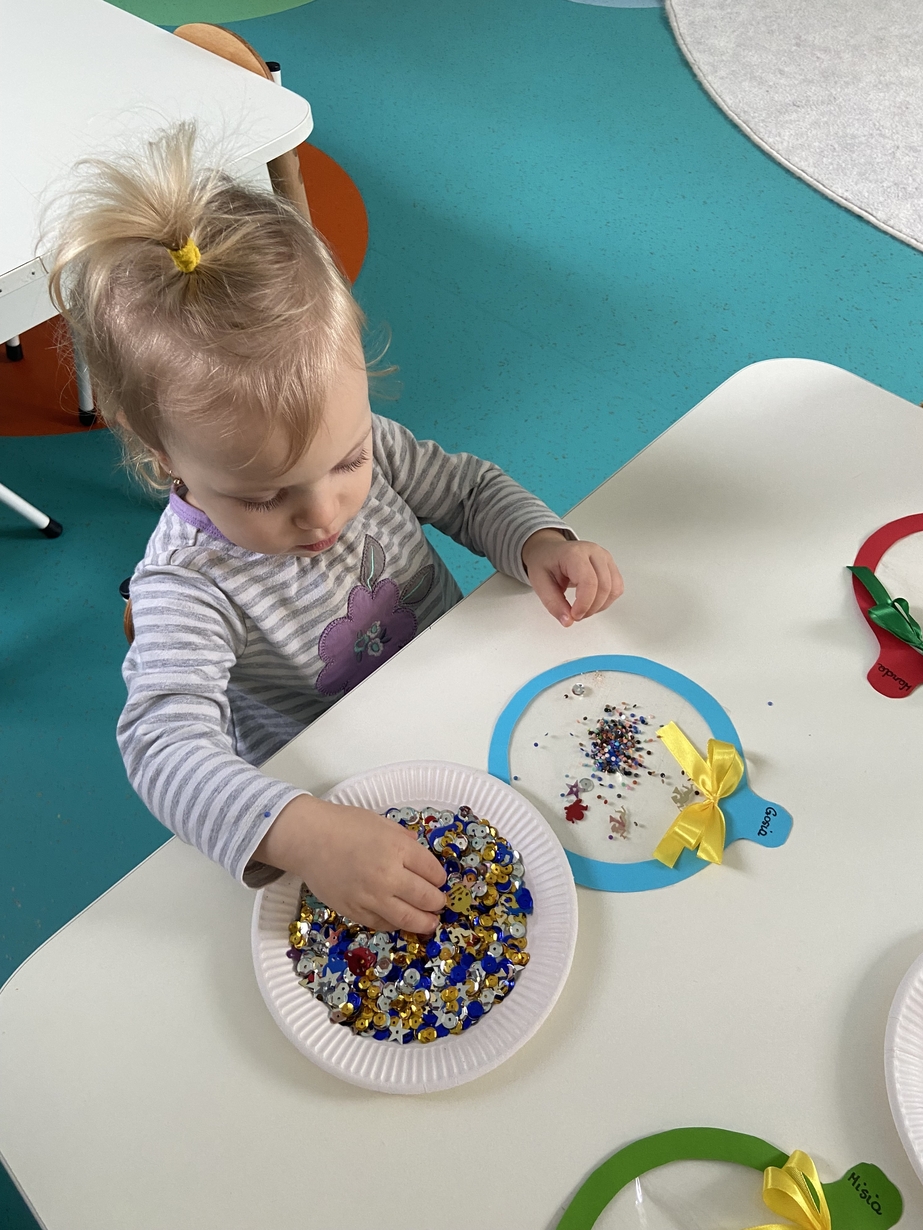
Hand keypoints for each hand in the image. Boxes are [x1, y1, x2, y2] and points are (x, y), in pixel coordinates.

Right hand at [253, 795, 445, 932]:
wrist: (308, 839)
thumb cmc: (345, 825)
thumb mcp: (382, 823)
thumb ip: (404, 840)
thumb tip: (420, 854)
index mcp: (399, 849)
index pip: (433, 872)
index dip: (440, 878)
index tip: (439, 880)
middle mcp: (389, 876)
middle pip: (426, 898)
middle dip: (437, 902)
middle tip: (439, 902)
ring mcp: (371, 897)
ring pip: (408, 919)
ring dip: (425, 922)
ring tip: (431, 922)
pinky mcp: (354, 911)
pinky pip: (382, 924)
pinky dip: (396, 924)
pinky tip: (400, 921)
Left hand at [521, 528, 622, 626]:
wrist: (549, 550)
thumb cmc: (544, 562)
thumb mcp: (539, 583)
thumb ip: (553, 603)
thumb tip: (568, 621)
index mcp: (574, 553)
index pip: (589, 581)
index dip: (584, 604)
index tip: (574, 615)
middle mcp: (594, 552)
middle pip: (604, 587)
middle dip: (591, 608)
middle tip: (575, 615)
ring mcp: (604, 557)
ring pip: (614, 589)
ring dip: (600, 606)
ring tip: (583, 608)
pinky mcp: (610, 565)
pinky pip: (617, 588)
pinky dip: (606, 601)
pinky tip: (592, 602)